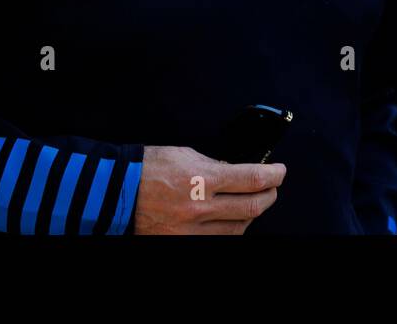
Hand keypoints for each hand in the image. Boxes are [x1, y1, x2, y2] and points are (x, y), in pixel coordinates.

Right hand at [133, 145, 284, 234]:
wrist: (116, 192)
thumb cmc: (148, 168)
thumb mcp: (186, 155)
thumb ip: (214, 164)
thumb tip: (236, 172)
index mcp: (202, 179)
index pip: (252, 179)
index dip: (273, 175)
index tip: (280, 171)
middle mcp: (200, 207)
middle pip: (252, 207)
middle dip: (269, 195)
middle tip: (272, 187)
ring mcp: (192, 229)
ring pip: (239, 228)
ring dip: (252, 214)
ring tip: (253, 202)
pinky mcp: (184, 242)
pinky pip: (219, 240)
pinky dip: (232, 230)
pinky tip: (233, 219)